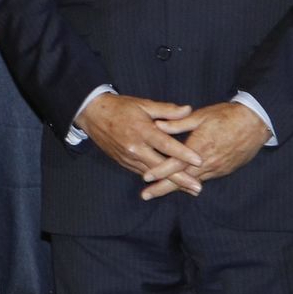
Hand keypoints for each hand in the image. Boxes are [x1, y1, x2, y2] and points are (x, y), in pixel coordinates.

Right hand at [75, 93, 201, 196]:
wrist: (92, 114)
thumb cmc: (120, 107)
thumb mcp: (143, 104)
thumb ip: (166, 110)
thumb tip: (188, 110)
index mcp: (142, 130)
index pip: (166, 144)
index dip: (183, 153)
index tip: (199, 161)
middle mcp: (135, 147)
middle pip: (161, 166)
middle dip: (181, 178)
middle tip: (198, 187)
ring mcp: (128, 157)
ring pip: (152, 173)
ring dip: (170, 182)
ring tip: (189, 189)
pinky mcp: (123, 162)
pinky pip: (142, 172)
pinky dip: (156, 179)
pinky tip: (168, 184)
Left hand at [141, 101, 271, 199]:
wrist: (255, 124)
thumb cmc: (226, 116)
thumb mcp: (201, 116)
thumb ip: (178, 122)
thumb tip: (157, 125)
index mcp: (200, 147)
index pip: (176, 164)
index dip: (160, 172)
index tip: (146, 178)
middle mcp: (208, 162)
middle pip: (182, 179)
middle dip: (163, 188)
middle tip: (145, 195)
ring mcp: (217, 168)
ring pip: (193, 181)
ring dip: (176, 187)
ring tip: (158, 192)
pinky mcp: (224, 170)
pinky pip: (204, 179)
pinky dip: (191, 183)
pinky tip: (182, 186)